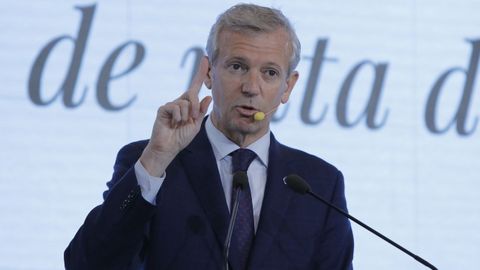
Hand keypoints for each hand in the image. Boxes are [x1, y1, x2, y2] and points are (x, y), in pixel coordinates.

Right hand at [139, 56, 211, 176]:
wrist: (168, 148)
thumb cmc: (181, 138)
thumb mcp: (195, 125)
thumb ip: (201, 111)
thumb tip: (208, 97)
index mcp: (189, 105)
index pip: (195, 86)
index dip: (201, 73)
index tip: (206, 59)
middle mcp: (179, 102)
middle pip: (192, 94)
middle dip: (195, 107)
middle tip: (191, 119)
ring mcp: (171, 105)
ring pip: (185, 102)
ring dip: (186, 115)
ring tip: (179, 124)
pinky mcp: (163, 108)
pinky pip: (176, 107)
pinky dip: (178, 117)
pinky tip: (173, 123)